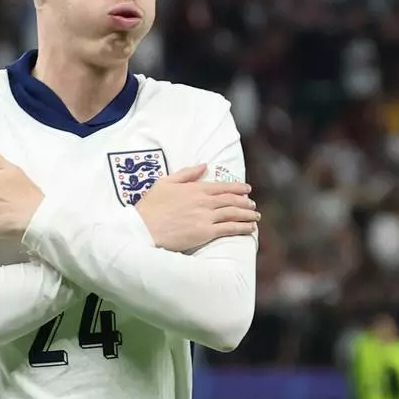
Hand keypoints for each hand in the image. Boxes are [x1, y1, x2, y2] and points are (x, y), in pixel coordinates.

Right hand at [135, 164, 259, 252]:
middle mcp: (204, 201)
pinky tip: (249, 228)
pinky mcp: (205, 233)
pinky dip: (242, 227)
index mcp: (195, 188)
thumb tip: (204, 166)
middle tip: (253, 204)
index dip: (238, 188)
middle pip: (231, 200)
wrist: (143, 228)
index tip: (247, 189)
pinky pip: (229, 229)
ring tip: (255, 216)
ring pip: (233, 213)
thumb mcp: (165, 182)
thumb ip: (186, 173)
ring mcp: (206, 217)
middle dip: (245, 202)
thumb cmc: (150, 207)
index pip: (222, 187)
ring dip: (247, 214)